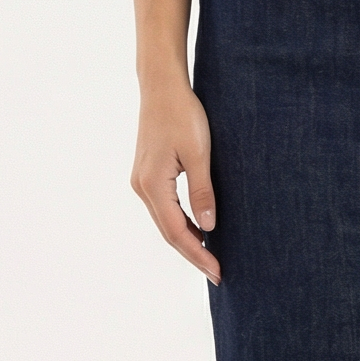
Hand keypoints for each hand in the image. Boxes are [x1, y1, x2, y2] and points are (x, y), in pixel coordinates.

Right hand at [132, 76, 220, 284]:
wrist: (162, 87)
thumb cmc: (183, 114)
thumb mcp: (199, 153)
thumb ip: (202, 191)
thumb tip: (208, 228)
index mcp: (152, 185)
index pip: (177, 232)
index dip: (198, 254)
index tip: (217, 272)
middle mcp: (141, 187)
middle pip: (168, 232)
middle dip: (193, 254)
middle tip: (218, 274)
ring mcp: (141, 181)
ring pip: (165, 221)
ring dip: (187, 239)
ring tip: (211, 257)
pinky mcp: (147, 174)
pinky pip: (164, 208)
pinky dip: (181, 222)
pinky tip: (198, 228)